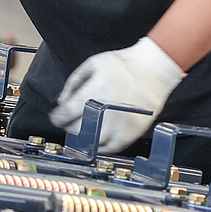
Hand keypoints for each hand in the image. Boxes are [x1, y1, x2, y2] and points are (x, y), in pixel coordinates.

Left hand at [47, 37, 185, 151]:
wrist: (154, 70)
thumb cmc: (124, 64)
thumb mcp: (93, 63)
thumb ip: (73, 82)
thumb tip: (62, 101)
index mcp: (96, 91)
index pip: (68, 112)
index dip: (58, 117)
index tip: (56, 118)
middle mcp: (108, 110)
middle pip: (79, 129)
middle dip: (70, 127)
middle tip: (69, 123)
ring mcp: (121, 124)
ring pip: (94, 142)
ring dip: (84, 139)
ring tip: (82, 132)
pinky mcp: (133, 132)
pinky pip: (112, 148)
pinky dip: (102, 146)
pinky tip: (98, 138)